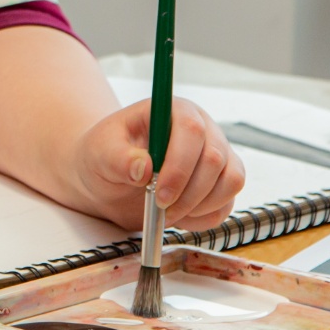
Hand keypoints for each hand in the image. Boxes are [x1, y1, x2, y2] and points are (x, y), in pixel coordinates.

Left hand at [71, 97, 245, 230]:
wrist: (111, 178)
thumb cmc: (106, 156)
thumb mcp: (100, 153)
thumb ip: (118, 158)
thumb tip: (143, 168)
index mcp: (173, 111)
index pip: (191, 129)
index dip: (179, 164)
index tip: (159, 193)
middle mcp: (203, 128)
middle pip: (214, 158)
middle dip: (187, 192)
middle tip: (159, 208)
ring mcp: (218, 155)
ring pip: (230, 181)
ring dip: (198, 206)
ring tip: (166, 213)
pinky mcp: (222, 182)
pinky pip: (227, 204)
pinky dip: (204, 218)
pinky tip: (179, 216)